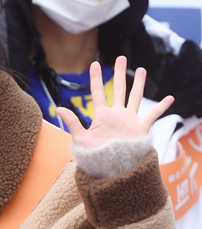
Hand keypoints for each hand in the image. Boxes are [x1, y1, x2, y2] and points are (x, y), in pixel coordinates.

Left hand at [55, 56, 173, 148]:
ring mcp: (129, 120)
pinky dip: (162, 107)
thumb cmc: (93, 158)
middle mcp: (116, 114)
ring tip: (141, 69)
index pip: (98, 92)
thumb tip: (58, 108)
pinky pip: (153, 115)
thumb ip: (72, 123)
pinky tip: (170, 98)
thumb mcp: (81, 139)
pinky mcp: (140, 128)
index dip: (96, 78)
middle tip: (120, 58)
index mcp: (101, 116)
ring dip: (139, 83)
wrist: (109, 170)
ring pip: (135, 96)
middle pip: (118, 89)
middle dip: (119, 73)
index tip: (94, 64)